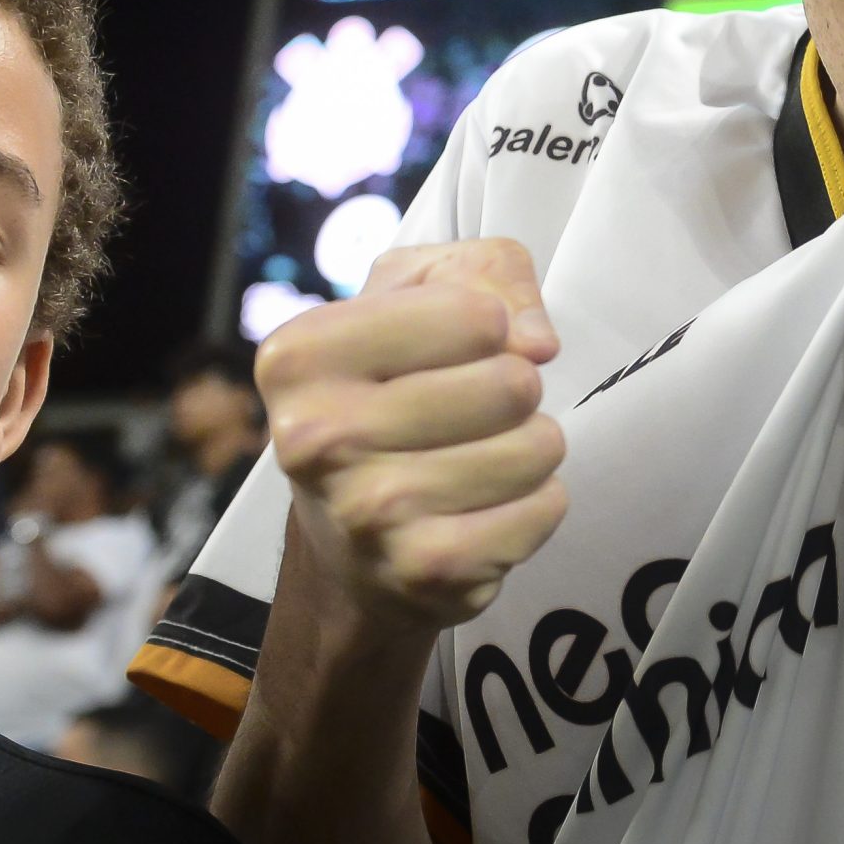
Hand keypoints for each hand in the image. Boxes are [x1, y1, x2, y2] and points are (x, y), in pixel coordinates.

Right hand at [260, 237, 569, 632]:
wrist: (348, 545)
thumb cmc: (388, 392)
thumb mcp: (419, 296)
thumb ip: (489, 272)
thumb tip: (536, 341)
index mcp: (300, 356)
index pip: (475, 312)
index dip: (491, 324)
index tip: (458, 350)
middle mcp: (316, 437)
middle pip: (512, 382)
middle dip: (518, 389)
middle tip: (478, 410)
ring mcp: (367, 513)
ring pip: (537, 448)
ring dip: (533, 447)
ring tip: (486, 456)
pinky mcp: (423, 571)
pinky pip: (543, 510)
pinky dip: (540, 502)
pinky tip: (493, 506)